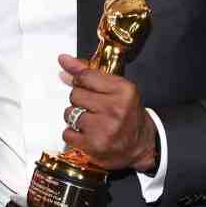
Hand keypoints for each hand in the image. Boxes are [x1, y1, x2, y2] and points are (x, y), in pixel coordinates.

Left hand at [58, 54, 156, 171]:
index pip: (86, 76)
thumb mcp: (117, 88)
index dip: (79, 80)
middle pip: (75, 94)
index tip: (79, 82)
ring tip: (91, 121)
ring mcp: (103, 128)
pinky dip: (73, 133)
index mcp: (123, 90)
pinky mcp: (93, 145)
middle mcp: (115, 108)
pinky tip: (87, 133)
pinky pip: (67, 133)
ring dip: (75, 117)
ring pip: (69, 113)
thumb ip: (91, 74)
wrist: (141, 145)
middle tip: (94, 107)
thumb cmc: (128, 114)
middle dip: (80, 100)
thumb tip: (64, 61)